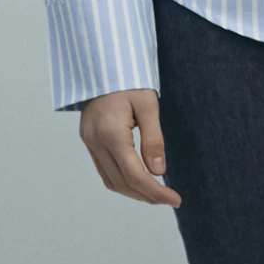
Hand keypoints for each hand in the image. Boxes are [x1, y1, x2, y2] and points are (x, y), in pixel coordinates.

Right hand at [79, 89, 180, 205]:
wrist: (103, 64)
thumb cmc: (128, 79)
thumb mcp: (148, 105)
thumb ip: (153, 139)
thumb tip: (159, 172)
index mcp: (111, 133)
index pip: (134, 175)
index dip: (155, 192)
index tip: (174, 199)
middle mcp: (96, 141)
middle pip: (121, 183)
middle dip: (146, 195)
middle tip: (169, 198)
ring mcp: (89, 142)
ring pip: (110, 180)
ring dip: (133, 191)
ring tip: (156, 193)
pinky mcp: (88, 139)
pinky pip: (104, 169)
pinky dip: (121, 180)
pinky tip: (137, 179)